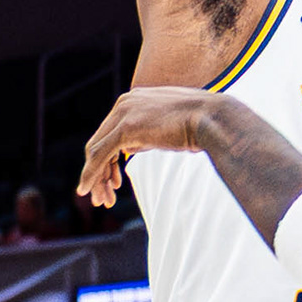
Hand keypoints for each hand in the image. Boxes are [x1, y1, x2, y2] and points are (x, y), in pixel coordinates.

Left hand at [78, 86, 216, 209]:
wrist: (214, 118)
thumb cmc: (200, 125)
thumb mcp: (167, 127)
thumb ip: (146, 134)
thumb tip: (130, 148)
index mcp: (134, 100)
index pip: (110, 132)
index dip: (107, 161)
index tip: (114, 183)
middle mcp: (124, 103)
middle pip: (99, 141)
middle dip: (99, 172)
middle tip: (102, 197)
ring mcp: (123, 114)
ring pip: (96, 151)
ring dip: (96, 178)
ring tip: (101, 201)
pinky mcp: (125, 128)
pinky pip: (100, 155)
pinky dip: (91, 174)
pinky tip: (87, 190)